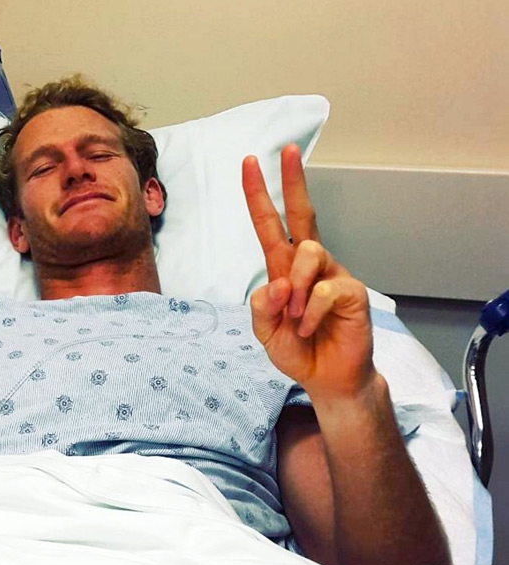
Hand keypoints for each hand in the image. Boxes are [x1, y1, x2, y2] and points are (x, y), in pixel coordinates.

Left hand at [243, 144, 375, 402]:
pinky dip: (309, 312)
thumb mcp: (265, 332)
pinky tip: (309, 328)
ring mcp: (332, 274)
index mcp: (283, 268)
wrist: (328, 378)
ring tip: (293, 317)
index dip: (257, 195)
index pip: (269, 224)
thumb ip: (261, 308)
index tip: (249, 163)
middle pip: (302, 213)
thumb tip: (275, 284)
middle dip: (293, 181)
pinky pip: (324, 289)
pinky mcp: (351, 292)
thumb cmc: (297, 349)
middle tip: (287, 150)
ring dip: (294, 286)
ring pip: (309, 252)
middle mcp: (308, 264)